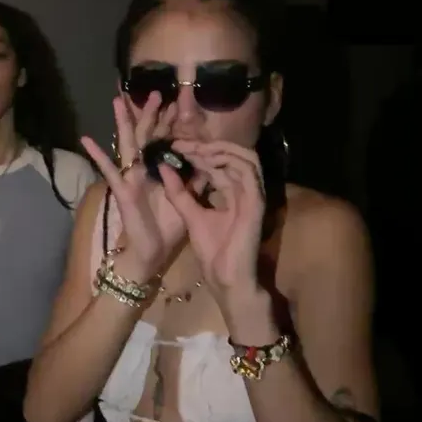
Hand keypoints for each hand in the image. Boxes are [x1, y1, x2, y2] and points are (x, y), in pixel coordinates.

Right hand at [79, 91, 185, 280]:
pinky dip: (97, 155)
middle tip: (157, 92)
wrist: (152, 251)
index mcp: (161, 170)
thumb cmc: (167, 225)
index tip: (182, 101)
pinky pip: (108, 171)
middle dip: (151, 115)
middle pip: (148, 136)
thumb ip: (195, 178)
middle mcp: (144, 169)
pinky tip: (86, 139)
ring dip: (123, 124)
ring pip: (127, 145)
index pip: (168, 140)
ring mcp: (131, 177)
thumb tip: (208, 158)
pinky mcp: (122, 190)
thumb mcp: (187, 197)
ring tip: (117, 101)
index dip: (174, 122)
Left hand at [160, 140, 265, 300]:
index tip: (175, 145)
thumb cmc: (213, 251)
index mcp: (232, 192)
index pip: (220, 161)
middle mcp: (245, 189)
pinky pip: (249, 172)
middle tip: (182, 143)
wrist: (225, 278)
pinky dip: (230, 161)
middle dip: (208, 144)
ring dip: (220, 149)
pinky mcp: (258, 202)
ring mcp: (254, 194)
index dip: (199, 150)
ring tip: (194, 149)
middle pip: (234, 153)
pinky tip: (208, 160)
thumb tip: (163, 165)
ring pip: (245, 156)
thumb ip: (179, 192)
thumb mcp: (190, 214)